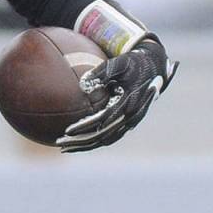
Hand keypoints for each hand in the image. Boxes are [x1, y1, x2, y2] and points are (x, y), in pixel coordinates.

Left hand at [57, 38, 177, 151]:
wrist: (152, 68)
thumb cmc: (132, 64)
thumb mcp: (119, 64)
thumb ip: (102, 72)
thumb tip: (83, 84)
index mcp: (129, 103)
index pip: (103, 120)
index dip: (85, 126)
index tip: (67, 131)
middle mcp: (130, 117)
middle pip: (102, 136)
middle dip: (80, 141)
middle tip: (59, 143)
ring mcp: (130, 123)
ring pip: (105, 140)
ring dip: (85, 145)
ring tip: (64, 148)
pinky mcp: (127, 123)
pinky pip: (109, 137)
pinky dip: (93, 142)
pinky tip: (77, 143)